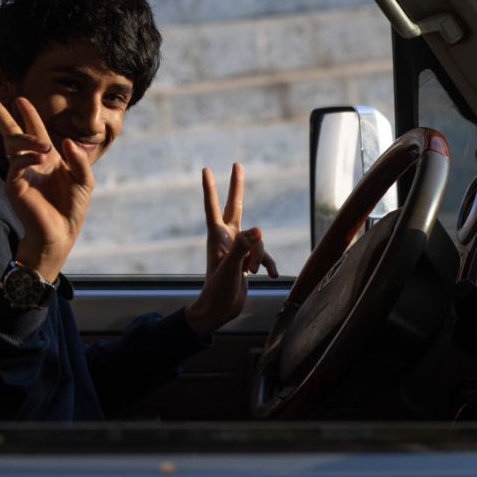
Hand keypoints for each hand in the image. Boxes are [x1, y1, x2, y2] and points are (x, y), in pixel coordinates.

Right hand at [0, 92, 92, 281]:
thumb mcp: (84, 179)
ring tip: (44, 148)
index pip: (33, 130)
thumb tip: (66, 141)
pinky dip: (28, 157)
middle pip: (10, 132)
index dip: (27, 114)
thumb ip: (79, 159)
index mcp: (47, 158)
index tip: (20, 98)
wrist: (62, 232)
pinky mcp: (14, 185)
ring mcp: (20, 173)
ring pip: (14, 145)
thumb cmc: (72, 207)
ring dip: (28, 140)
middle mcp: (30, 162)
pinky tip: (40, 159)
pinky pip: (16, 164)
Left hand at [185, 163, 277, 337]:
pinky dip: (267, 264)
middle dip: (237, 186)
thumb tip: (258, 229)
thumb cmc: (218, 291)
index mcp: (217, 237)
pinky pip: (263, 255)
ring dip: (259, 256)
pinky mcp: (246, 259)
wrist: (219, 312)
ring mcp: (237, 248)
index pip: (213, 207)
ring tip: (250, 273)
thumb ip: (243, 248)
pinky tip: (271, 276)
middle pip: (235, 206)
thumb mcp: (231, 269)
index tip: (205, 169)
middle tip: (238, 164)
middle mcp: (226, 238)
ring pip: (257, 240)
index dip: (210, 188)